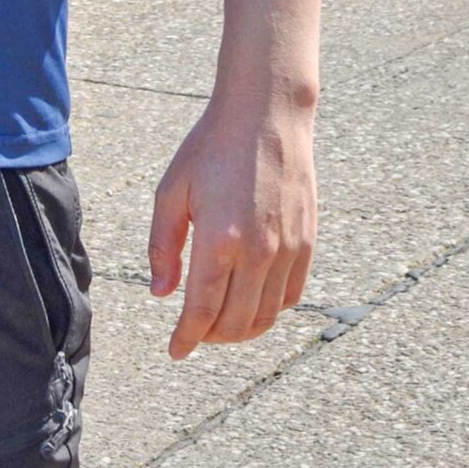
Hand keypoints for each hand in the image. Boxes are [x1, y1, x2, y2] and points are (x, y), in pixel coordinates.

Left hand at [148, 89, 316, 359]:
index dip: (187, 338)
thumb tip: (162, 295)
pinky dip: (269, 312)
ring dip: (241, 332)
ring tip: (219, 326)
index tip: (176, 352)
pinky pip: (290, 296)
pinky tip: (250, 304)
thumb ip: (162, 246)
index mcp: (218, 239)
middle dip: (210, 337)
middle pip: (235, 322)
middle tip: (193, 335)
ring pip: (266, 316)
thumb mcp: (171, 191)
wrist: (267, 115)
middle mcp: (258, 251)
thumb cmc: (211, 148)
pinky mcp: (306, 243)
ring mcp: (287, 249)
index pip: (201, 309)